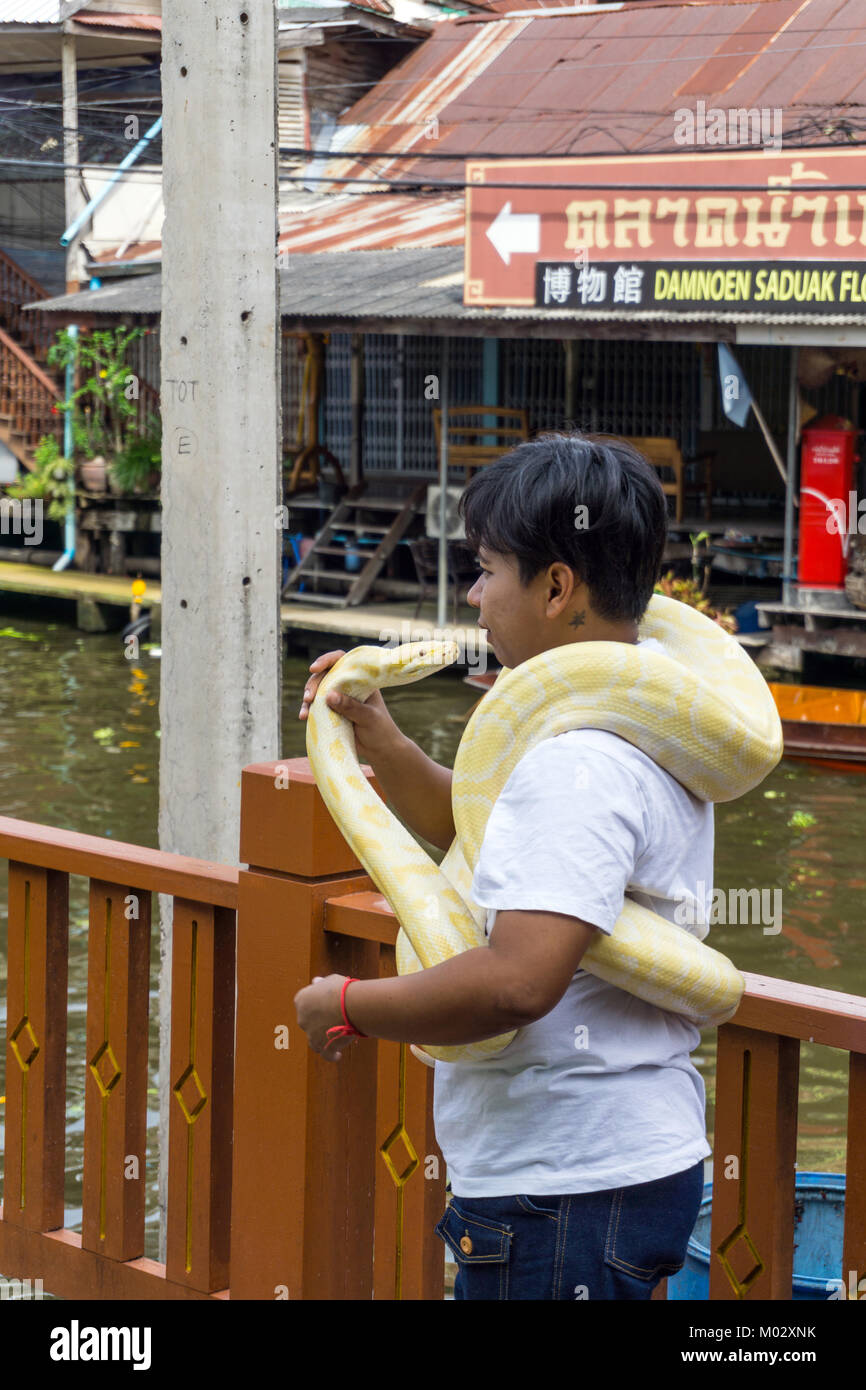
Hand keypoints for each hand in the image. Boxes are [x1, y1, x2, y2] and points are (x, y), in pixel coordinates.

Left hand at [294, 973, 356, 1061]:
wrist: (351, 1005)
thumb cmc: (342, 990)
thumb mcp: (331, 981)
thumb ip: (321, 984)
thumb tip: (315, 982)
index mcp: (301, 1001)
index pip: (305, 1004)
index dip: (317, 1004)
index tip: (326, 1005)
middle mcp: (302, 1019)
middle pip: (309, 1023)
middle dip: (319, 1022)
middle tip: (335, 1019)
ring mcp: (311, 1035)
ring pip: (314, 1040)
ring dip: (323, 1040)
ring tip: (335, 1038)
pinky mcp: (323, 1047)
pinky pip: (326, 1054)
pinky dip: (331, 1056)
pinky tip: (337, 1055)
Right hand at [298, 649, 402, 763]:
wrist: (380, 750)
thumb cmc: (380, 729)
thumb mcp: (368, 717)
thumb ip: (351, 706)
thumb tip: (328, 695)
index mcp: (360, 680)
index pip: (342, 661)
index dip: (326, 660)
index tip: (314, 668)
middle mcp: (347, 686)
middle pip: (324, 676)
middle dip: (313, 684)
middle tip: (309, 698)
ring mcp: (338, 699)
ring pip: (317, 691)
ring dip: (308, 699)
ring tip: (305, 713)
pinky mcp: (331, 712)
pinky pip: (315, 707)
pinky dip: (308, 710)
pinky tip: (304, 717)